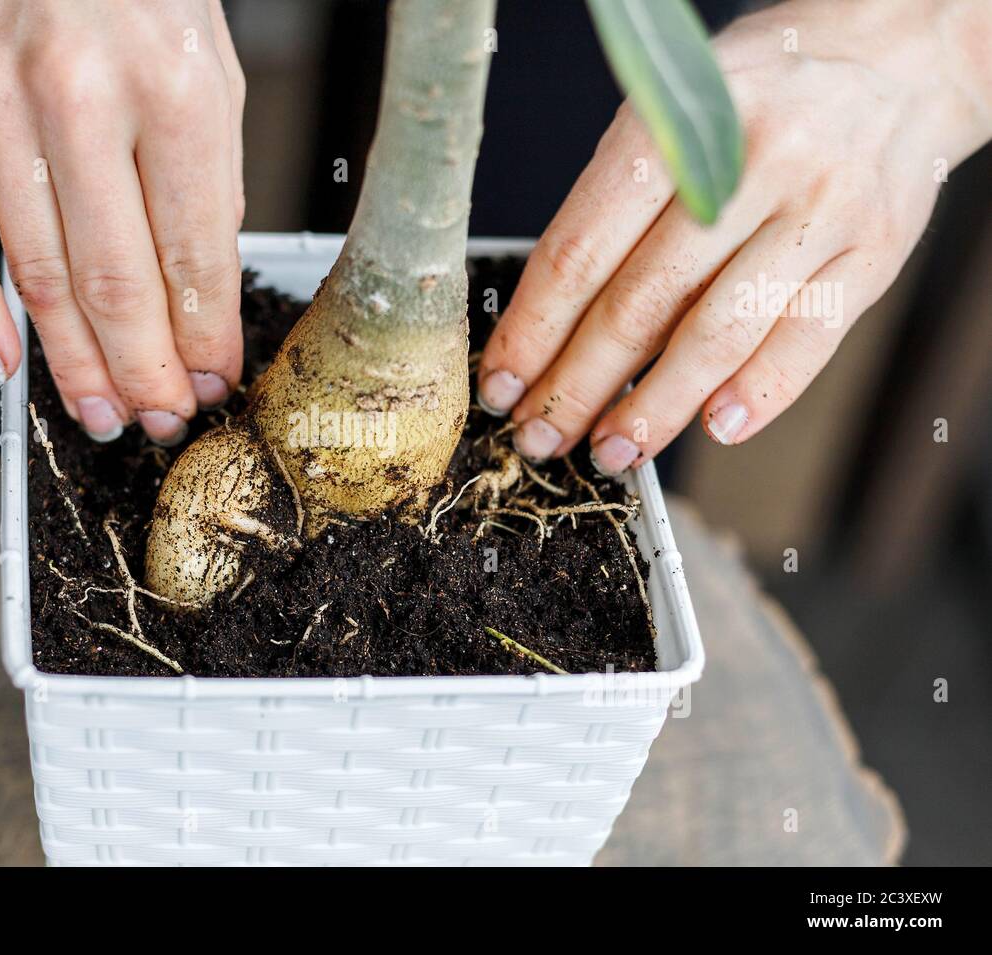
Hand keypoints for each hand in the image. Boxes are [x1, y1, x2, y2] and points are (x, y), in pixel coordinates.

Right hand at [0, 0, 245, 444]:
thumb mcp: (210, 72)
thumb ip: (208, 183)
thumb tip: (201, 295)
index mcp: (172, 89)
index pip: (194, 252)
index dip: (206, 334)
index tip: (215, 379)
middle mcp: (78, 101)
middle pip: (117, 282)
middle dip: (148, 369)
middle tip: (163, 416)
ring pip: (41, 278)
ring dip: (77, 364)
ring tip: (106, 415)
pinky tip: (4, 370)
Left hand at [477, 0, 991, 472]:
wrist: (894, 63)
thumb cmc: (757, 101)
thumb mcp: (671, 120)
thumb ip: (615, 209)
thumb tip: (547, 329)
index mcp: (677, 128)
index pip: (580, 251)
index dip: (532, 331)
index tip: (500, 384)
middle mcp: (752, 164)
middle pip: (640, 304)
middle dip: (576, 386)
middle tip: (539, 436)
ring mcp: (819, 209)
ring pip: (718, 334)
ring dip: (653, 409)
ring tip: (611, 452)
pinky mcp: (875, 252)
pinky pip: (808, 339)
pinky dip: (759, 393)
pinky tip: (715, 427)